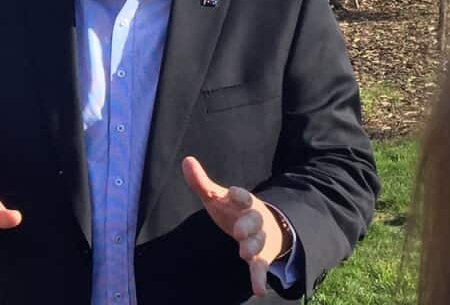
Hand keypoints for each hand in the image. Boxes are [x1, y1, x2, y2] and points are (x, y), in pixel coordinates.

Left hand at [182, 157, 288, 296]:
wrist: (263, 226)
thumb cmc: (234, 210)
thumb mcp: (218, 197)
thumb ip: (201, 182)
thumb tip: (186, 160)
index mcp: (244, 202)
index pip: (244, 196)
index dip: (239, 195)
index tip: (233, 193)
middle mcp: (255, 219)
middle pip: (255, 220)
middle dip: (248, 225)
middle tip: (238, 231)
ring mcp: (259, 238)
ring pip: (259, 243)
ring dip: (253, 247)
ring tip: (244, 253)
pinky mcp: (261, 256)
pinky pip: (261, 267)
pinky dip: (259, 278)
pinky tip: (259, 289)